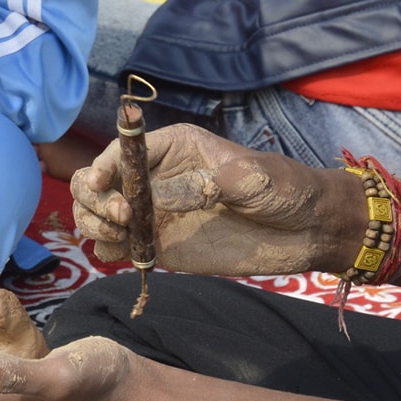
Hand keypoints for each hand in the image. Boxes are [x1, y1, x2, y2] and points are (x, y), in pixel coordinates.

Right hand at [69, 123, 354, 276]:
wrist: (306, 228)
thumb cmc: (282, 188)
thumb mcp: (250, 176)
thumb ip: (206, 183)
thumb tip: (161, 196)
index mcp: (171, 148)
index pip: (119, 152)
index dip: (102, 167)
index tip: (101, 186)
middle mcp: (153, 178)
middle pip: (96, 183)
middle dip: (95, 199)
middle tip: (122, 218)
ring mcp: (153, 212)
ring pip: (97, 214)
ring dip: (94, 223)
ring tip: (120, 234)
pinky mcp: (157, 244)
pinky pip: (116, 246)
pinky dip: (108, 250)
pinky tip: (125, 251)